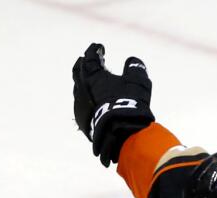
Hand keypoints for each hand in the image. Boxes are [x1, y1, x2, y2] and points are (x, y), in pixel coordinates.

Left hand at [72, 43, 153, 165]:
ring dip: (83, 83)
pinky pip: (82, 106)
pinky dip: (86, 101)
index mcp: (92, 75)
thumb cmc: (128, 102)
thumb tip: (133, 60)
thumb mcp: (138, 81)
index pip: (90, 57)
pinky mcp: (82, 120)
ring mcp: (80, 105)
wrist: (119, 131)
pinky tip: (92, 104)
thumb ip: (135, 67)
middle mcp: (82, 87)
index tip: (99, 47)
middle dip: (82, 64)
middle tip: (86, 60)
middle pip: (78, 71)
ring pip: (78, 89)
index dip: (95, 50)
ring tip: (89, 82)